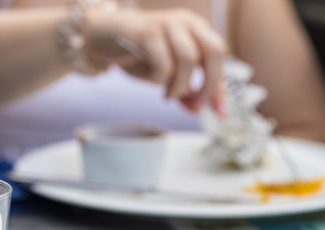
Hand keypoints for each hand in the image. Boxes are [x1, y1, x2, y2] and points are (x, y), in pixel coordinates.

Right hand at [84, 8, 227, 114]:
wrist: (104, 35)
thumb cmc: (139, 52)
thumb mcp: (168, 73)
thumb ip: (185, 89)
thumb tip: (198, 110)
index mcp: (197, 29)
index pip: (219, 56)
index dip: (220, 87)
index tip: (220, 113)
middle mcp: (186, 22)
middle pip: (213, 51)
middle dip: (208, 84)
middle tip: (194, 102)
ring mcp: (167, 23)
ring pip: (188, 61)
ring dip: (180, 86)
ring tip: (168, 93)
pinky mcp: (147, 31)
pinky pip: (163, 65)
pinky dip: (159, 80)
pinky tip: (152, 80)